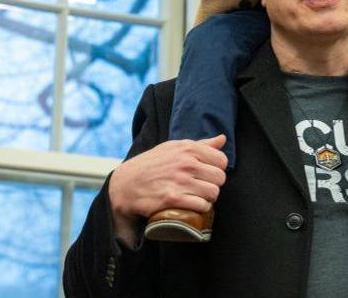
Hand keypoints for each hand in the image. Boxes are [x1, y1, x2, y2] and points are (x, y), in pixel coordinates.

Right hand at [107, 134, 227, 244]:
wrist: (125, 184)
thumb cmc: (152, 164)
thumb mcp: (173, 148)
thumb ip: (200, 144)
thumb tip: (222, 139)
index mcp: (188, 148)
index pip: (221, 160)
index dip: (217, 169)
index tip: (208, 174)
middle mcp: (186, 163)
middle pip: (220, 178)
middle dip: (213, 184)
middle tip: (202, 187)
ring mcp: (180, 181)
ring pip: (213, 193)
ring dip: (207, 197)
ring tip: (197, 196)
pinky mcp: (174, 199)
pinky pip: (202, 206)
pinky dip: (200, 208)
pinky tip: (191, 205)